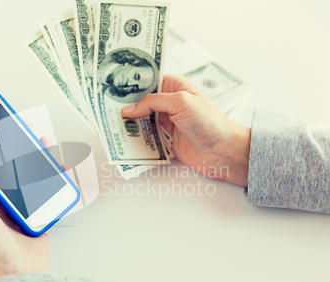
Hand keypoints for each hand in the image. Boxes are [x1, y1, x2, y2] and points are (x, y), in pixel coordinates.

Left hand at [0, 121, 51, 281]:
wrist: (14, 275)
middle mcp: (0, 202)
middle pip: (10, 169)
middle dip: (18, 149)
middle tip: (23, 131)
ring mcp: (20, 209)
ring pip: (29, 178)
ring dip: (37, 160)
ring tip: (42, 144)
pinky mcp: (37, 215)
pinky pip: (46, 193)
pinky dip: (53, 180)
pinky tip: (57, 169)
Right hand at [122, 75, 250, 186]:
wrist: (223, 151)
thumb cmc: (210, 122)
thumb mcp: (181, 102)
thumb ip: (153, 103)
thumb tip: (129, 109)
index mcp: (175, 87)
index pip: (149, 81)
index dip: (133, 84)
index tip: (114, 86)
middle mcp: (169, 103)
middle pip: (141, 102)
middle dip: (127, 106)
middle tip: (106, 108)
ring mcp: (167, 122)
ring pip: (142, 121)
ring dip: (129, 123)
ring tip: (111, 123)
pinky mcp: (166, 140)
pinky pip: (146, 138)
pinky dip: (136, 138)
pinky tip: (124, 139)